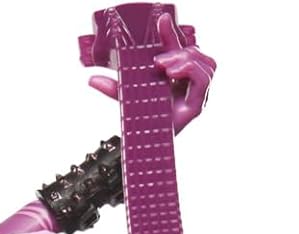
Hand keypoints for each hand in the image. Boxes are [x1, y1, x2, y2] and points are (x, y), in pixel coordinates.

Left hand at [89, 14, 216, 132]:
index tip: (162, 20)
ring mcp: (196, 96)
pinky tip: (174, 75)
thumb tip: (92, 79)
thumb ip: (115, 86)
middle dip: (179, 51)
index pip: (180, 49)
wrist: (143, 149)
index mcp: (177, 79)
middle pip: (196, 54)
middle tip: (158, 62)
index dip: (172, 33)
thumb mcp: (128, 98)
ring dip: (186, 60)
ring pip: (206, 64)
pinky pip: (204, 78)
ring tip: (167, 70)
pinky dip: (191, 71)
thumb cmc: (141, 124)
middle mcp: (190, 86)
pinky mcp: (198, 106)